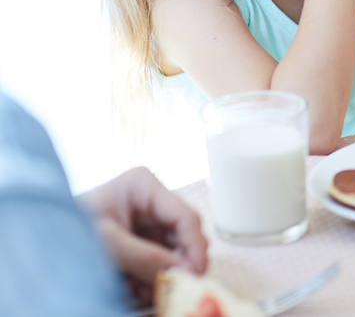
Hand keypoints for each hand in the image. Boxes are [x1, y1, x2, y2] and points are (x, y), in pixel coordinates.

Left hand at [77, 167, 207, 305]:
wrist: (36, 239)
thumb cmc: (64, 229)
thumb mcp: (107, 243)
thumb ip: (146, 257)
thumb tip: (185, 271)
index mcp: (143, 185)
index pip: (185, 215)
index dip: (195, 246)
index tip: (196, 273)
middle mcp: (149, 201)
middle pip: (181, 236)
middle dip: (174, 264)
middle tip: (169, 288)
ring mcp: (144, 222)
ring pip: (171, 253)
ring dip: (159, 275)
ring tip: (140, 291)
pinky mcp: (137, 241)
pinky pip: (156, 262)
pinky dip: (147, 279)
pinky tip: (132, 288)